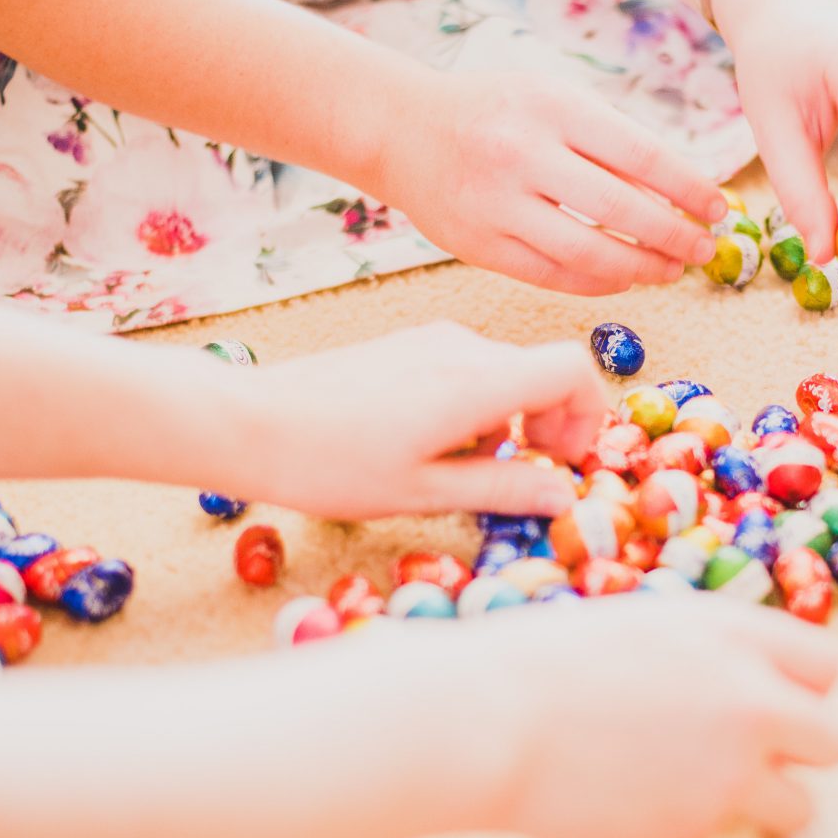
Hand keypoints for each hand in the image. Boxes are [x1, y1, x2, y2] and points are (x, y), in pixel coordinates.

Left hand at [229, 322, 608, 519]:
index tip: (559, 459)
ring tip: (466, 467)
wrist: (250, 422)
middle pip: (541, 371)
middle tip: (522, 476)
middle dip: (548, 424)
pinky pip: (468, 369)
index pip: (573, 368)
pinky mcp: (407, 346)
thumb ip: (502, 488)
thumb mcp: (423, 492)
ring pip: (505, 372)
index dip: (587, 414)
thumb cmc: (332, 465)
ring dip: (509, 419)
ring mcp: (432, 340)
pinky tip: (432, 446)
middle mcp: (461, 347)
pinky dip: (476, 406)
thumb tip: (563, 496)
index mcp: (476, 381)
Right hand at [377, 71, 726, 294]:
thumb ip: (609, 140)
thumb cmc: (495, 112)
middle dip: (674, 236)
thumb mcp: (552, 100)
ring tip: (670, 271)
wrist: (402, 129)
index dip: (687, 188)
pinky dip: (597, 282)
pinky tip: (624, 279)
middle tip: (703, 249)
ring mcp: (498, 205)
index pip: (641, 155)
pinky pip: (553, 275)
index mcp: (551, 108)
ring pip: (589, 252)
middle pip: (621, 210)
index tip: (717, 208)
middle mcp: (523, 155)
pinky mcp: (480, 246)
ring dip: (641, 268)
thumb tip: (680, 192)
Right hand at [469, 598, 837, 837]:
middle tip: (748, 754)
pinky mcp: (694, 828)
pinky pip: (714, 832)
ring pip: (799, 807)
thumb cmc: (545, 662)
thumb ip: (709, 658)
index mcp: (734, 634)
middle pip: (835, 740)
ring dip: (761, 803)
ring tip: (694, 787)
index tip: (762, 700)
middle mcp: (750, 700)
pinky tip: (627, 797)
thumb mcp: (644, 627)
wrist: (491, 720)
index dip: (796, 688)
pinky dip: (682, 822)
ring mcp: (729, 771)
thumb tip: (748, 689)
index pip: (826, 667)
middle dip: (799, 751)